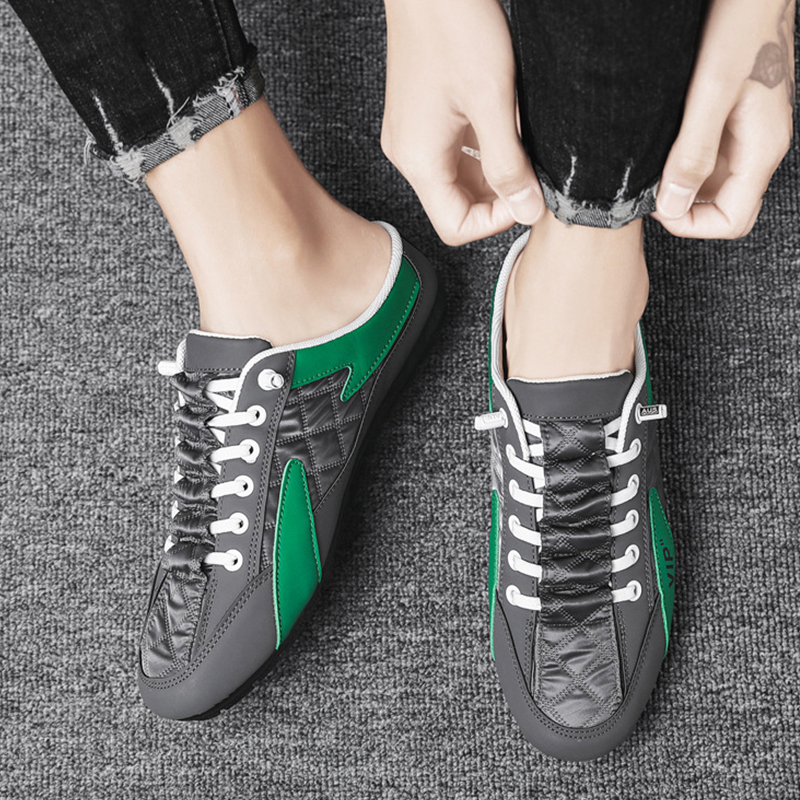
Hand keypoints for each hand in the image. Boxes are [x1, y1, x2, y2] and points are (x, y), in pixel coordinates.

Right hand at [381, 0, 543, 245]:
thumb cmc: (453, 26)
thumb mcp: (493, 102)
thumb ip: (509, 164)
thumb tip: (527, 210)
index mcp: (419, 160)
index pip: (455, 226)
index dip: (495, 221)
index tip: (525, 197)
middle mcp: (409, 153)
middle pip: (455, 204)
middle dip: (497, 197)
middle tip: (530, 171)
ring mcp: (413, 135)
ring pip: (457, 178)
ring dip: (492, 171)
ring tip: (519, 142)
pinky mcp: (421, 117)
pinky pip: (453, 152)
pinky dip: (481, 150)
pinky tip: (503, 124)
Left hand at [653, 0, 795, 238]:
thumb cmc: (740, 22)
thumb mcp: (711, 93)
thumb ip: (693, 153)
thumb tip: (673, 206)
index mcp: (762, 149)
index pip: (732, 221)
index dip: (691, 223)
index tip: (657, 205)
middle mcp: (759, 146)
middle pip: (723, 206)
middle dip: (684, 207)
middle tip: (649, 186)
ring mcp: (748, 132)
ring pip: (713, 181)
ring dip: (680, 181)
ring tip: (650, 164)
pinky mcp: (735, 116)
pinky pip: (709, 153)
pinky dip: (683, 157)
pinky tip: (660, 142)